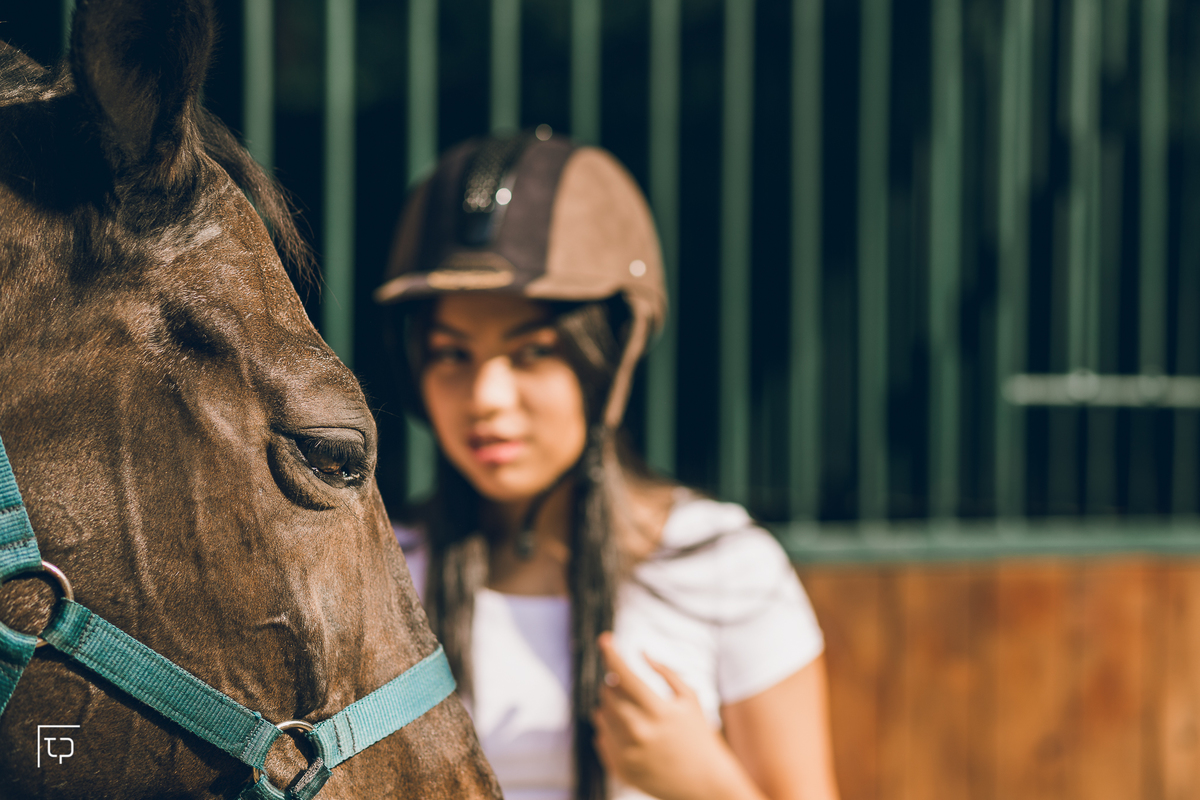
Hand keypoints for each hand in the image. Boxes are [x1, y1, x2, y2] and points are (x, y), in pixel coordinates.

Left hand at [592, 633, 765, 799]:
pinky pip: (601, 737)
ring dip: (609, 706)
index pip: (624, 674)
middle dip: (614, 683)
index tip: (605, 639)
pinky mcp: (621, 769)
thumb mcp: (689, 699)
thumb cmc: (699, 736)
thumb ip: (665, 672)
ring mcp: (628, 753)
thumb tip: (641, 652)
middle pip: (608, 694)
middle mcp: (639, 731)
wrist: (705, 783)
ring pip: (601, 715)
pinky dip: (609, 729)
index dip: (612, 653)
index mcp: (658, 711)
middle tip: (625, 686)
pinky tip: (628, 731)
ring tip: (630, 710)